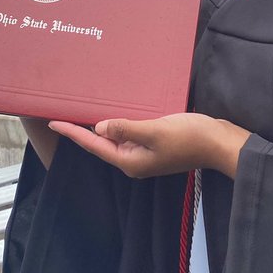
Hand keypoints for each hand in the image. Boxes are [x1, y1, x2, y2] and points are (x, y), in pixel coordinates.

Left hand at [49, 113, 250, 179]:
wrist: (218, 143)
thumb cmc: (189, 137)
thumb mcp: (155, 130)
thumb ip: (126, 129)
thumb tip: (98, 128)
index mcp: (130, 161)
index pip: (94, 145)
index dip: (73, 133)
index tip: (53, 121)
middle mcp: (133, 161)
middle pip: (101, 144)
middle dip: (82, 130)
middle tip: (62, 114)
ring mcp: (145, 154)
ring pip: (115, 139)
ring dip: (99, 126)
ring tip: (82, 111)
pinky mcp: (155, 146)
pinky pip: (128, 134)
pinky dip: (117, 124)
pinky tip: (115, 113)